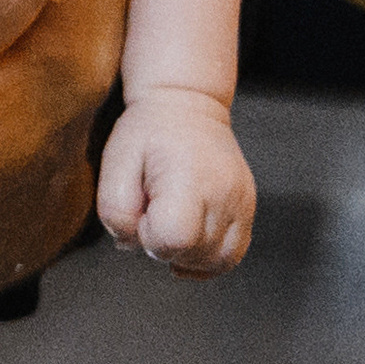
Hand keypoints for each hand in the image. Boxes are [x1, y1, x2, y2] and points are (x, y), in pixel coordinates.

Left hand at [96, 88, 255, 272]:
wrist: (188, 102)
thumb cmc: (149, 130)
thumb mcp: (116, 161)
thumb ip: (115, 211)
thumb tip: (132, 243)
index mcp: (189, 177)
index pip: (174, 239)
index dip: (149, 236)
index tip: (144, 211)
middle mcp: (224, 192)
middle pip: (193, 254)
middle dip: (165, 244)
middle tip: (154, 210)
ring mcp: (241, 202)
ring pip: (217, 260)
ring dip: (188, 254)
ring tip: (172, 222)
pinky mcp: (248, 207)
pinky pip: (233, 254)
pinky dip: (209, 258)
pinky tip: (190, 244)